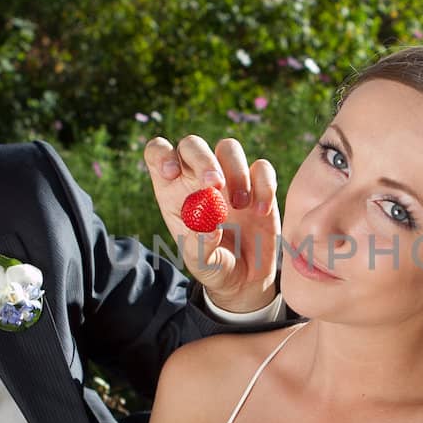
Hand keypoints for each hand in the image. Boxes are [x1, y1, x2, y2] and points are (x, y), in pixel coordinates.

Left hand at [144, 134, 279, 313]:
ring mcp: (229, 177)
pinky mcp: (258, 184)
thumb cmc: (213, 266)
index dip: (162, 154)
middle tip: (215, 184)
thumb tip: (210, 224)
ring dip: (235, 172)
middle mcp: (198, 177)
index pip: (158, 152)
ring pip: (229, 147)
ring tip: (240, 207)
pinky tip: (261, 212)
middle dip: (203, 159)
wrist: (245, 278)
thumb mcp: (202, 263)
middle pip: (193, 144)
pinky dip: (264, 186)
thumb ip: (201, 244)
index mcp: (173, 190)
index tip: (172, 173)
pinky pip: (262, 167)